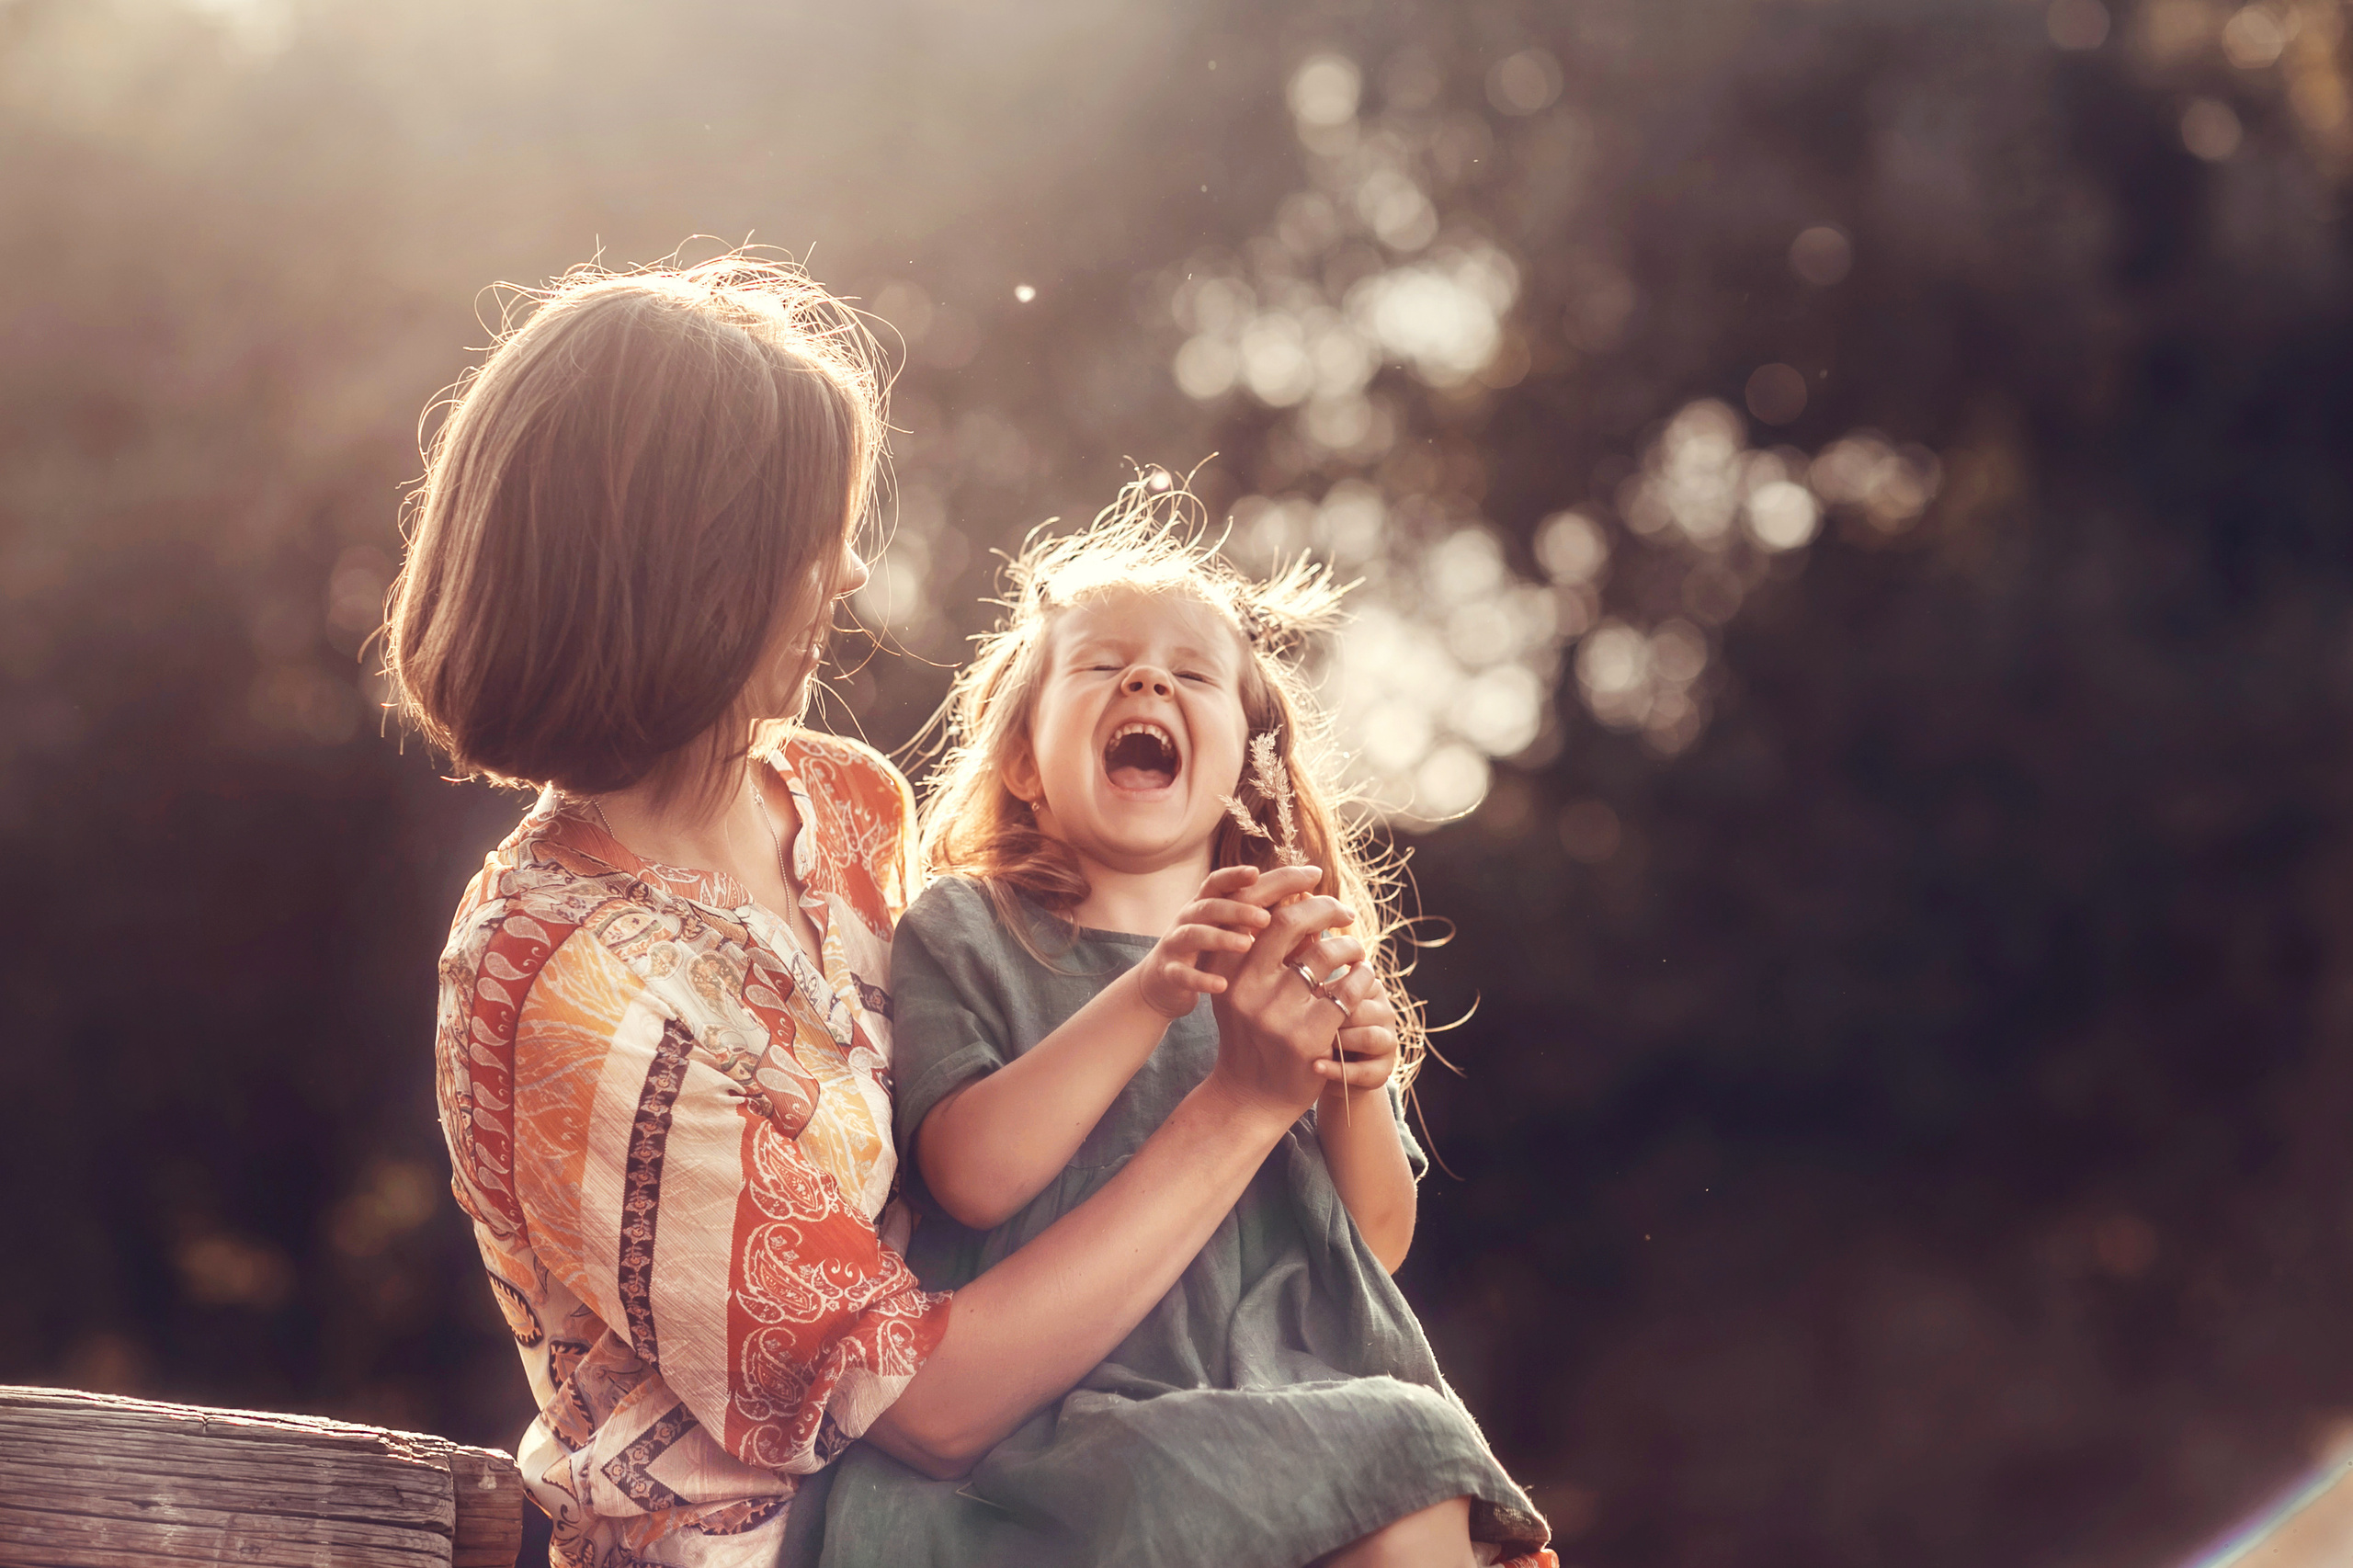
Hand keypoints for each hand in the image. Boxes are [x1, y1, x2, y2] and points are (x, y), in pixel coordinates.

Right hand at [1135, 865, 1275, 1019]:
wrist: (1162, 983)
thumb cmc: (1207, 949)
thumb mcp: (1228, 926)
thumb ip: (1260, 908)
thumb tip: (1308, 892)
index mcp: (1205, 905)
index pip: (1218, 883)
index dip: (1234, 875)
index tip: (1257, 872)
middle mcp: (1188, 919)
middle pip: (1209, 906)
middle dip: (1236, 909)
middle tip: (1265, 918)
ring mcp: (1175, 945)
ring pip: (1193, 934)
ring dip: (1220, 938)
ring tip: (1247, 944)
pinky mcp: (1169, 973)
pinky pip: (1182, 974)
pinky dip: (1201, 979)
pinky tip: (1222, 984)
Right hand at [1206, 870, 1379, 1116]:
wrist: (1252, 1097)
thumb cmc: (1252, 1035)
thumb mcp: (1242, 991)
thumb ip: (1260, 950)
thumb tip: (1296, 896)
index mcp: (1227, 971)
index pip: (1259, 909)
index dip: (1288, 883)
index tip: (1315, 878)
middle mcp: (1246, 989)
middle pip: (1291, 922)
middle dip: (1324, 906)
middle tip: (1344, 911)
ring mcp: (1277, 1015)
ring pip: (1327, 953)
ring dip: (1350, 945)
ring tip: (1356, 951)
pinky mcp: (1309, 1037)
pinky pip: (1348, 990)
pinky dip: (1363, 976)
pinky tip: (1364, 977)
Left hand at [1315, 985, 1399, 1094]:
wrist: (1326, 1070)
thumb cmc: (1320, 1029)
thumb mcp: (1319, 1007)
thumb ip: (1320, 992)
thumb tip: (1310, 985)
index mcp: (1371, 989)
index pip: (1354, 985)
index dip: (1328, 996)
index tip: (1307, 1002)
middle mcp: (1385, 1012)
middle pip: (1361, 1011)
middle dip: (1333, 1020)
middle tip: (1308, 1027)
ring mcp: (1388, 1041)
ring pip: (1369, 1037)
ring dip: (1340, 1043)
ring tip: (1315, 1047)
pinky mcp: (1384, 1069)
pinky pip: (1364, 1070)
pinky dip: (1338, 1070)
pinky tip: (1316, 1067)